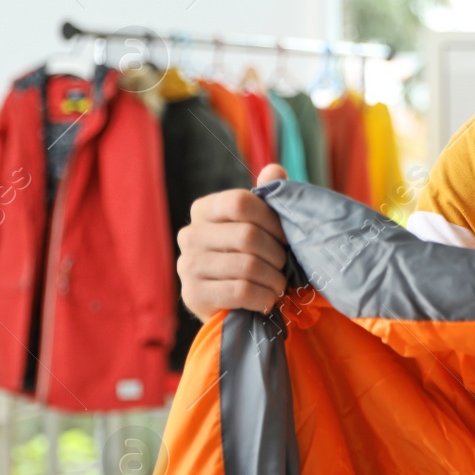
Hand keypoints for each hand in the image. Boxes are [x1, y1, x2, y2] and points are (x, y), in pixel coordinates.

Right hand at [177, 164, 288, 321]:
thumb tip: (275, 170)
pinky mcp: (191, 294)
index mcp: (204, 210)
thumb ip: (269, 197)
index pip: (240, 202)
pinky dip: (264, 297)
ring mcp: (186, 265)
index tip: (287, 238)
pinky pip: (241, 291)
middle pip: (247, 235)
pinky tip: (268, 300)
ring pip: (247, 265)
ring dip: (274, 279)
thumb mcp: (265, 225)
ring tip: (278, 284)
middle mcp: (189, 234)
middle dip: (278, 255)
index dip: (272, 220)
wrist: (239, 305)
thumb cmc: (256, 258)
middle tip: (285, 266)